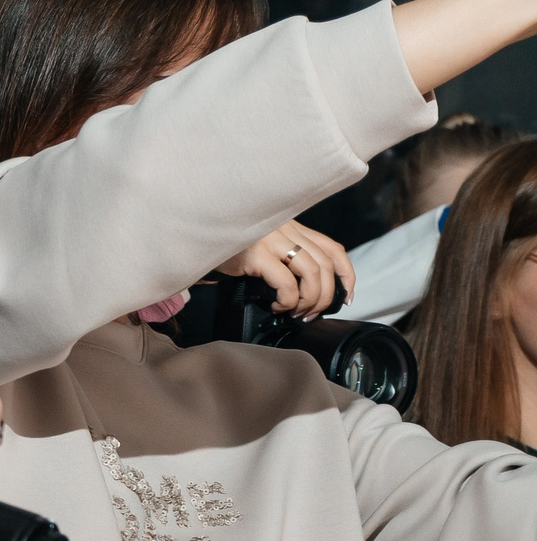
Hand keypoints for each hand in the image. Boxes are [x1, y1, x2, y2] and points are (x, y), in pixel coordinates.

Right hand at [217, 220, 352, 319]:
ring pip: (312, 273)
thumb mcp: (260, 248)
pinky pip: (286, 283)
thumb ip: (281, 258)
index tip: (346, 296)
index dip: (346, 274)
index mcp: (290, 227)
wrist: (193, 242)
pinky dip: (288, 299)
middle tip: (312, 314)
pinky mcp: (256, 253)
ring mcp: (272, 239)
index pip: (333, 249)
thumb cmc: (223, 250)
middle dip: (326, 296)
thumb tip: (305, 290)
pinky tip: (277, 305)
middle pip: (325, 265)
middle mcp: (285, 229)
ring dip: (310, 300)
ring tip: (296, 312)